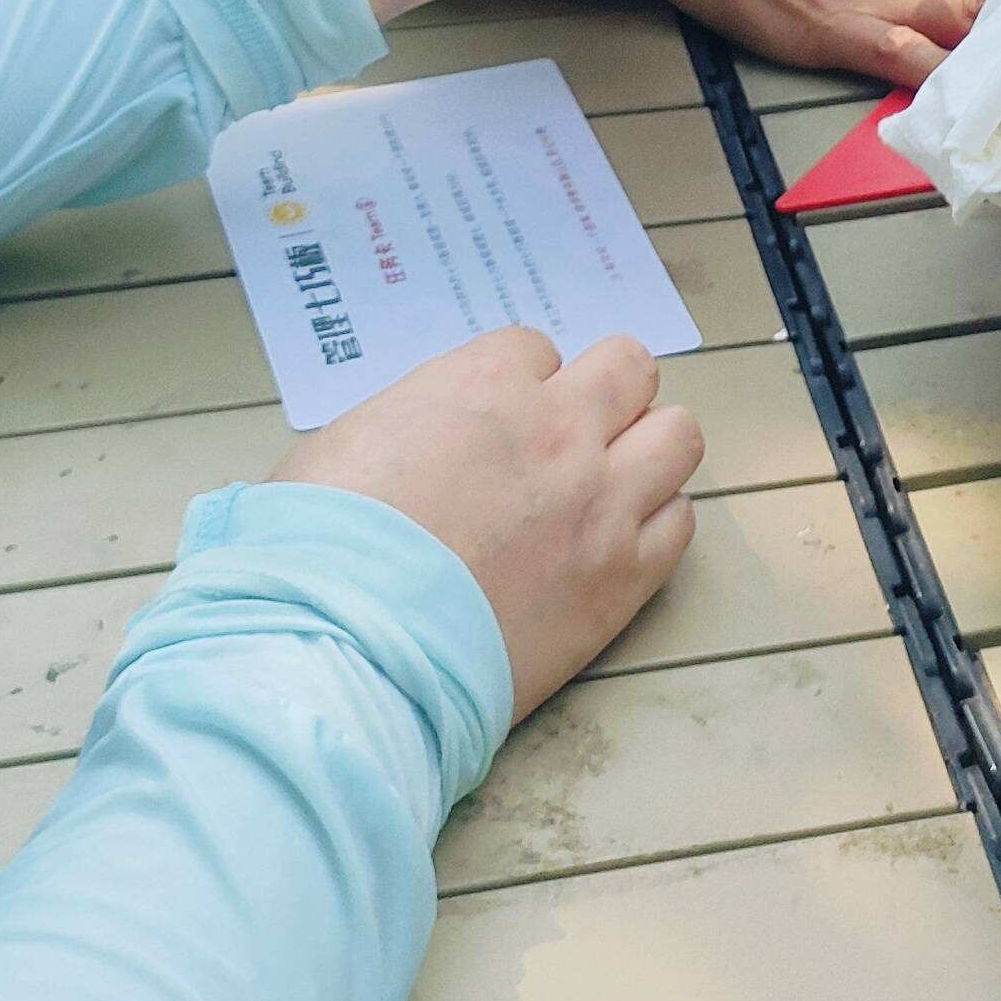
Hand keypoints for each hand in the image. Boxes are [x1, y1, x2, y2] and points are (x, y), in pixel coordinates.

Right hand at [272, 330, 700, 720]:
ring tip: (610, 484)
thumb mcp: (338, 448)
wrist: (348, 650)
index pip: (534, 350)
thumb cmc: (320, 551)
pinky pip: (680, 522)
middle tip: (571, 437)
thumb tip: (414, 443)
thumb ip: (401, 425)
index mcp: (484, 386)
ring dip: (647, 449)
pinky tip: (618, 542)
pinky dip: (657, 524)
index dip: (516, 386)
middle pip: (630, 368)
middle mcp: (558, 432)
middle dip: (604, 393)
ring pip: (677, 435)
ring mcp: (600, 504)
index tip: (497, 424)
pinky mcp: (621, 581)